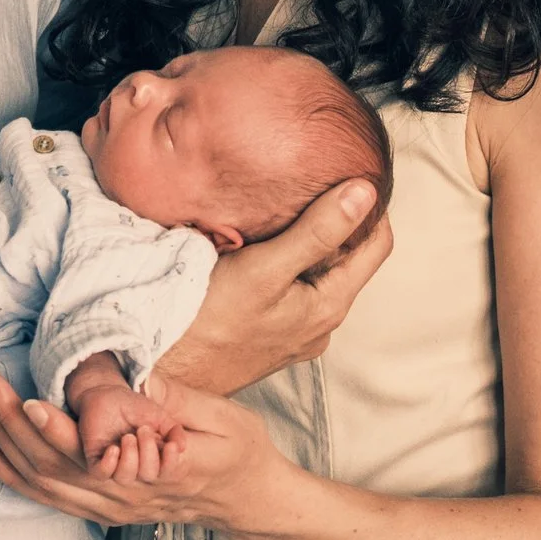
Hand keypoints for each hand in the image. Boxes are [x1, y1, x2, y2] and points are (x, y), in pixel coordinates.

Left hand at [0, 369, 291, 529]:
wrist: (252, 499)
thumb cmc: (241, 452)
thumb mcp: (222, 417)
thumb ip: (176, 401)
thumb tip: (138, 379)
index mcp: (152, 470)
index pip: (93, 453)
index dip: (57, 428)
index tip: (29, 400)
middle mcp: (123, 496)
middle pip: (54, 465)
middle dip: (12, 423)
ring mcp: (112, 506)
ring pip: (44, 483)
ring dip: (6, 444)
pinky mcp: (106, 508)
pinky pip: (50, 497)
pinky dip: (14, 477)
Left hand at [67, 362, 182, 473]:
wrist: (107, 393)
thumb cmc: (133, 406)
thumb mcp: (158, 415)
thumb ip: (173, 430)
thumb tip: (182, 447)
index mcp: (152, 456)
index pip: (166, 471)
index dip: (170, 462)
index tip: (170, 445)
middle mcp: (135, 464)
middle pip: (147, 475)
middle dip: (148, 453)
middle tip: (143, 429)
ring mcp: (114, 462)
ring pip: (124, 478)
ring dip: (130, 458)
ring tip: (127, 437)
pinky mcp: (95, 458)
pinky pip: (101, 473)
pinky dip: (109, 464)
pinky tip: (113, 449)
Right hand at [155, 178, 390, 394]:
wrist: (163, 368)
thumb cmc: (208, 321)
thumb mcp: (265, 269)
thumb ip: (317, 232)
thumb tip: (366, 192)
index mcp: (330, 306)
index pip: (377, 244)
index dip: (369, 205)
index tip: (347, 170)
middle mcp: (319, 323)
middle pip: (345, 257)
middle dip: (335, 218)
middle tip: (309, 180)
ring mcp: (293, 330)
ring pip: (314, 271)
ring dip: (305, 239)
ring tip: (280, 205)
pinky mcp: (267, 332)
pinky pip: (288, 286)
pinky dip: (281, 259)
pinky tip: (255, 243)